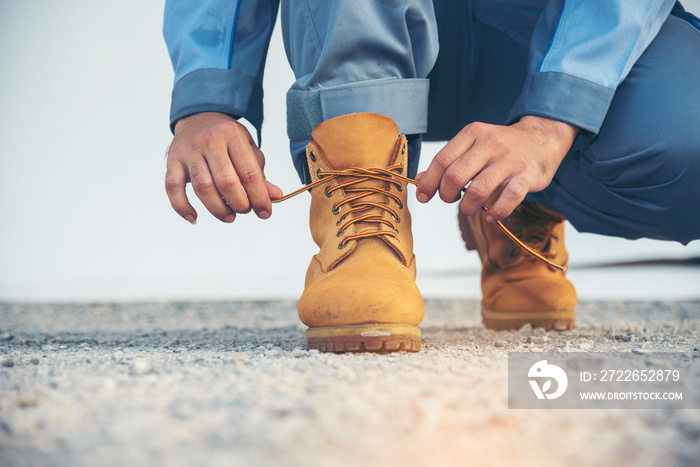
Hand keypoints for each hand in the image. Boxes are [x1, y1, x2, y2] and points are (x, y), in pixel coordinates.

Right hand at [165, 112, 281, 223]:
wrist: (198, 116)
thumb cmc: (227, 138)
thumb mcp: (248, 148)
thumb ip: (259, 173)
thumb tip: (275, 196)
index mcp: (233, 136)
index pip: (249, 173)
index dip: (259, 197)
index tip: (265, 213)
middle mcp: (210, 141)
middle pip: (226, 182)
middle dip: (239, 204)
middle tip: (245, 210)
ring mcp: (189, 151)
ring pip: (203, 187)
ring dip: (217, 209)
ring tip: (229, 216)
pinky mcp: (172, 160)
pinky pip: (173, 187)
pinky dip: (181, 206)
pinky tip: (194, 217)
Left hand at [416, 116, 576, 221]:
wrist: (543, 137)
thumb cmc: (502, 146)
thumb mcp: (473, 144)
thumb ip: (449, 160)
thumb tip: (420, 179)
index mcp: (473, 134)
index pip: (442, 160)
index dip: (429, 182)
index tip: (424, 196)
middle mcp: (490, 144)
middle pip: (455, 176)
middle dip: (447, 195)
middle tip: (451, 200)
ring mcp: (510, 159)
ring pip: (478, 190)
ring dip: (468, 207)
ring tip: (470, 209)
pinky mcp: (528, 175)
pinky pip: (508, 198)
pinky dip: (496, 212)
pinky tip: (490, 215)